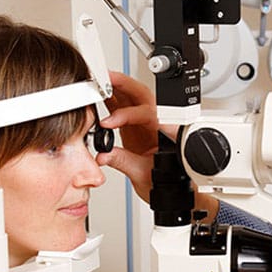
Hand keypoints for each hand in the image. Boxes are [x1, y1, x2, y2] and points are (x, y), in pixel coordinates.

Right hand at [97, 72, 218, 219]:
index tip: (108, 123)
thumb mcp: (143, 175)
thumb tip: (104, 155)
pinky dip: (112, 100)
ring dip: (118, 88)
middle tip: (106, 78)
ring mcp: (147, 125)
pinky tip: (99, 96)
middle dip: (124, 84)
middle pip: (143, 96)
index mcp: (165, 133)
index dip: (126, 115)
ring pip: (134, 98)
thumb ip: (122, 162)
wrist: (172, 193)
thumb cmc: (167, 184)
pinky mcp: (137, 129)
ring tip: (99, 82)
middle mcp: (157, 125)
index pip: (147, 114)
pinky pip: (125, 108)